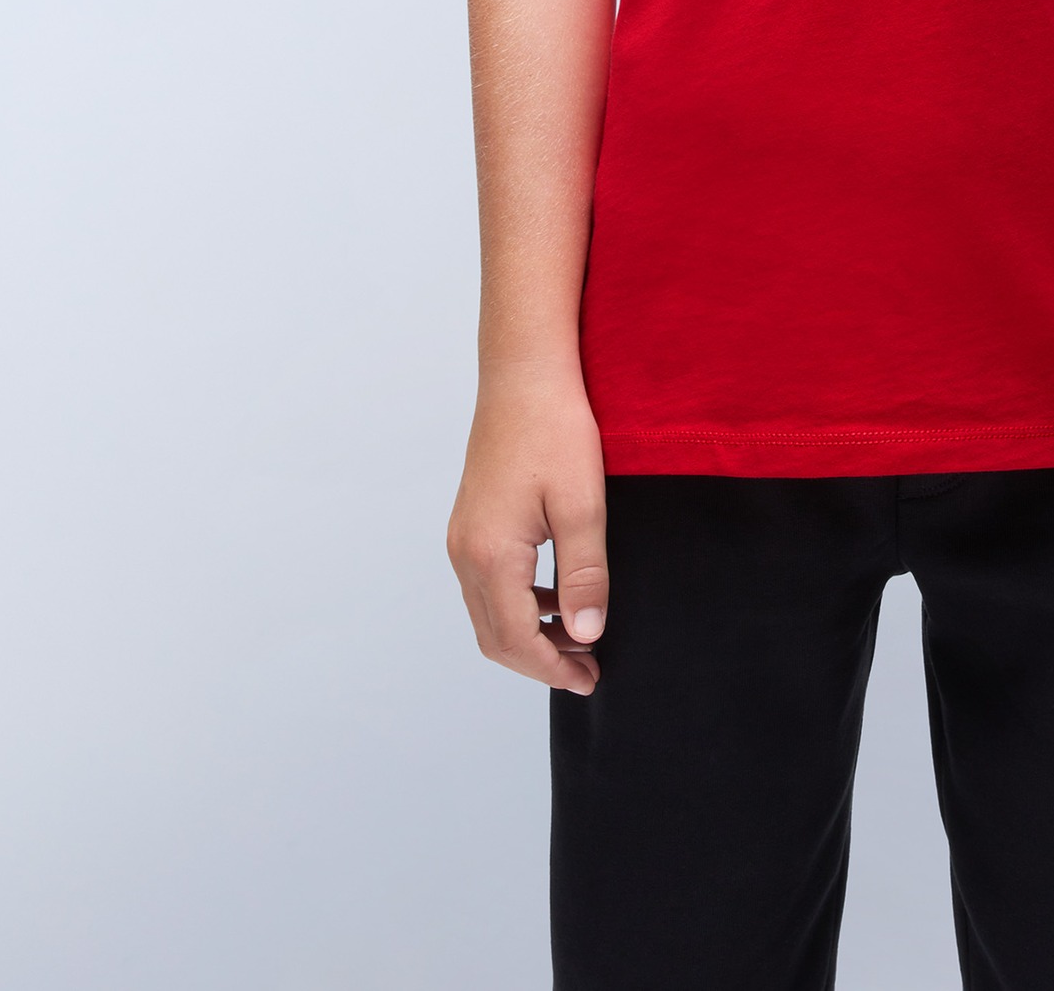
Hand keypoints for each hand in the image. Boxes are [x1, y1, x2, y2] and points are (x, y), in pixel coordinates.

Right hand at [446, 372, 608, 691]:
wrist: (525, 372)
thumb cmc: (554, 428)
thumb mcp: (583, 504)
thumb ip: (584, 574)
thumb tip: (585, 635)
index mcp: (491, 554)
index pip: (517, 639)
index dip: (553, 669)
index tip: (590, 680)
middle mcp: (466, 551)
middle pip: (495, 636)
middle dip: (539, 661)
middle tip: (586, 669)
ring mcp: (463, 535)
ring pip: (488, 612)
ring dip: (529, 634)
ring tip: (578, 637)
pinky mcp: (472, 521)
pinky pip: (488, 583)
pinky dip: (520, 603)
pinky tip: (557, 594)